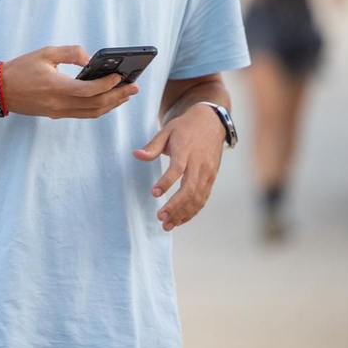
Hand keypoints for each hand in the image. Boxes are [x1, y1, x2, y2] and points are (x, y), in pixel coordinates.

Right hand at [1, 46, 137, 118]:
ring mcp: (58, 112)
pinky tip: (107, 101)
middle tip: (134, 88)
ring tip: (126, 95)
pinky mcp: (56, 114)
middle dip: (118, 96)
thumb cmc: (20, 69)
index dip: (108, 85)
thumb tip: (91, 59)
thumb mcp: (45, 53)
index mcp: (56, 87)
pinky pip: (83, 114)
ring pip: (92, 113)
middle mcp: (59, 104)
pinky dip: (99, 108)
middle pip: (96, 105)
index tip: (121, 77)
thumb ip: (70, 53)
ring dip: (111, 105)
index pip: (89, 91)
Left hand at [133, 104, 226, 230]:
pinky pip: (203, 198)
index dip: (166, 182)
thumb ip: (152, 146)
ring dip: (183, 213)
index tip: (154, 193)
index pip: (177, 168)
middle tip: (160, 218)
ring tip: (168, 225)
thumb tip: (136, 155)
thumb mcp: (167, 131)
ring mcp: (208, 172)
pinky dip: (193, 211)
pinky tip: (180, 220)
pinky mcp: (212, 178)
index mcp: (186, 149)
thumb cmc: (184, 127)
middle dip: (175, 206)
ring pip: (198, 197)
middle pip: (190, 188)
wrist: (211, 122)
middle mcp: (199, 163)